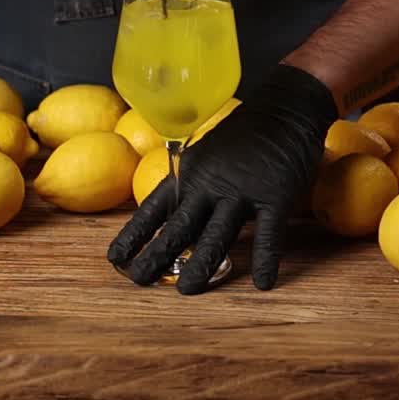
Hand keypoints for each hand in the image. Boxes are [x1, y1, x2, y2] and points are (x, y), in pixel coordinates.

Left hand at [107, 65, 339, 294]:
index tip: (114, 258)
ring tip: (186, 290)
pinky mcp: (275, 196)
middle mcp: (209, 184)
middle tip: (139, 281)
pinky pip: (269, 234)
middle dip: (156, 256)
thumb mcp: (206, 155)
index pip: (153, 209)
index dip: (133, 235)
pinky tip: (263, 283)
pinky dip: (265, 259)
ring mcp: (242, 191)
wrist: (284, 108)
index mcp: (189, 174)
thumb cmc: (244, 136)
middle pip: (178, 227)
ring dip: (200, 265)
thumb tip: (174, 218)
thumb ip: (192, 185)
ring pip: (216, 235)